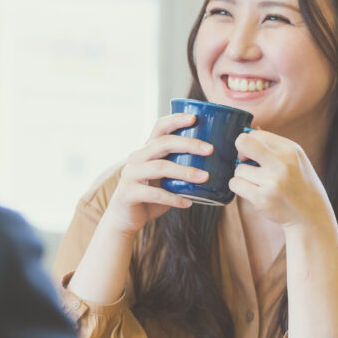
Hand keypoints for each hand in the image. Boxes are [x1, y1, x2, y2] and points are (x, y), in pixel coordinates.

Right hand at [102, 113, 212, 236]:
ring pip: (160, 167)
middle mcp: (136, 158)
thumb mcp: (164, 179)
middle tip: (210, 149)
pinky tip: (188, 203)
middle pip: (163, 143)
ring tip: (205, 178)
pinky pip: (154, 194)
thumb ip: (179, 168)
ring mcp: (130, 175)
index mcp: (146, 150)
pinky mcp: (129, 193)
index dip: (175, 120)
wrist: (124, 219)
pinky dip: (174, 198)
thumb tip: (213, 164)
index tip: (194, 118)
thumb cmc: (150, 196)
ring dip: (185, 172)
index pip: (159, 128)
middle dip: (188, 144)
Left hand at [229, 129, 333, 228]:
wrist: (310, 215)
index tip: (254, 155)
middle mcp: (282, 162)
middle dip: (239, 152)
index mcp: (290, 149)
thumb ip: (273, 147)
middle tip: (245, 163)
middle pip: (242, 142)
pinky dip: (239, 188)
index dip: (250, 145)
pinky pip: (235, 184)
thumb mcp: (295, 160)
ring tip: (258, 184)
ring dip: (243, 177)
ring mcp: (272, 181)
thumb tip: (245, 134)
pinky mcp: (262, 198)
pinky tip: (253, 192)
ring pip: (238, 169)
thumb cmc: (299, 185)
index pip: (255, 134)